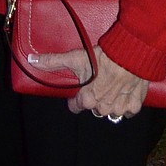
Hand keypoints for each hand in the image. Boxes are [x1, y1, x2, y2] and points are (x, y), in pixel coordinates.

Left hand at [31, 45, 148, 119]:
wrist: (131, 54)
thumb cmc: (103, 56)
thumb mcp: (75, 57)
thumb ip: (52, 62)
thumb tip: (31, 60)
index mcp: (87, 100)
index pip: (75, 107)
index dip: (76, 97)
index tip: (81, 88)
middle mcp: (102, 108)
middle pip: (94, 108)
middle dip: (95, 98)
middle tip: (99, 82)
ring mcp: (119, 109)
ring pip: (110, 111)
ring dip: (110, 102)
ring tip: (112, 86)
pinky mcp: (134, 106)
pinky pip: (127, 111)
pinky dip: (126, 104)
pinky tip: (124, 92)